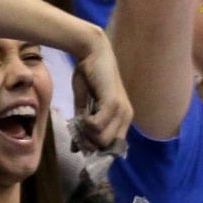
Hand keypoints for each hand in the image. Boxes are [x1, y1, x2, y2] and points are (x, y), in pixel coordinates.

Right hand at [71, 33, 132, 150]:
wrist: (91, 53)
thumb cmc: (88, 76)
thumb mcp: (84, 105)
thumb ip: (83, 124)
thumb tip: (77, 148)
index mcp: (122, 118)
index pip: (114, 146)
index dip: (97, 149)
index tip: (80, 147)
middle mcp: (126, 117)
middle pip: (106, 146)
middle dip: (89, 142)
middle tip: (77, 132)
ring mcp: (121, 111)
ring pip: (102, 138)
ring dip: (86, 133)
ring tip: (79, 120)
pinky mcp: (112, 104)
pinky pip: (97, 125)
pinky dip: (86, 124)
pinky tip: (82, 114)